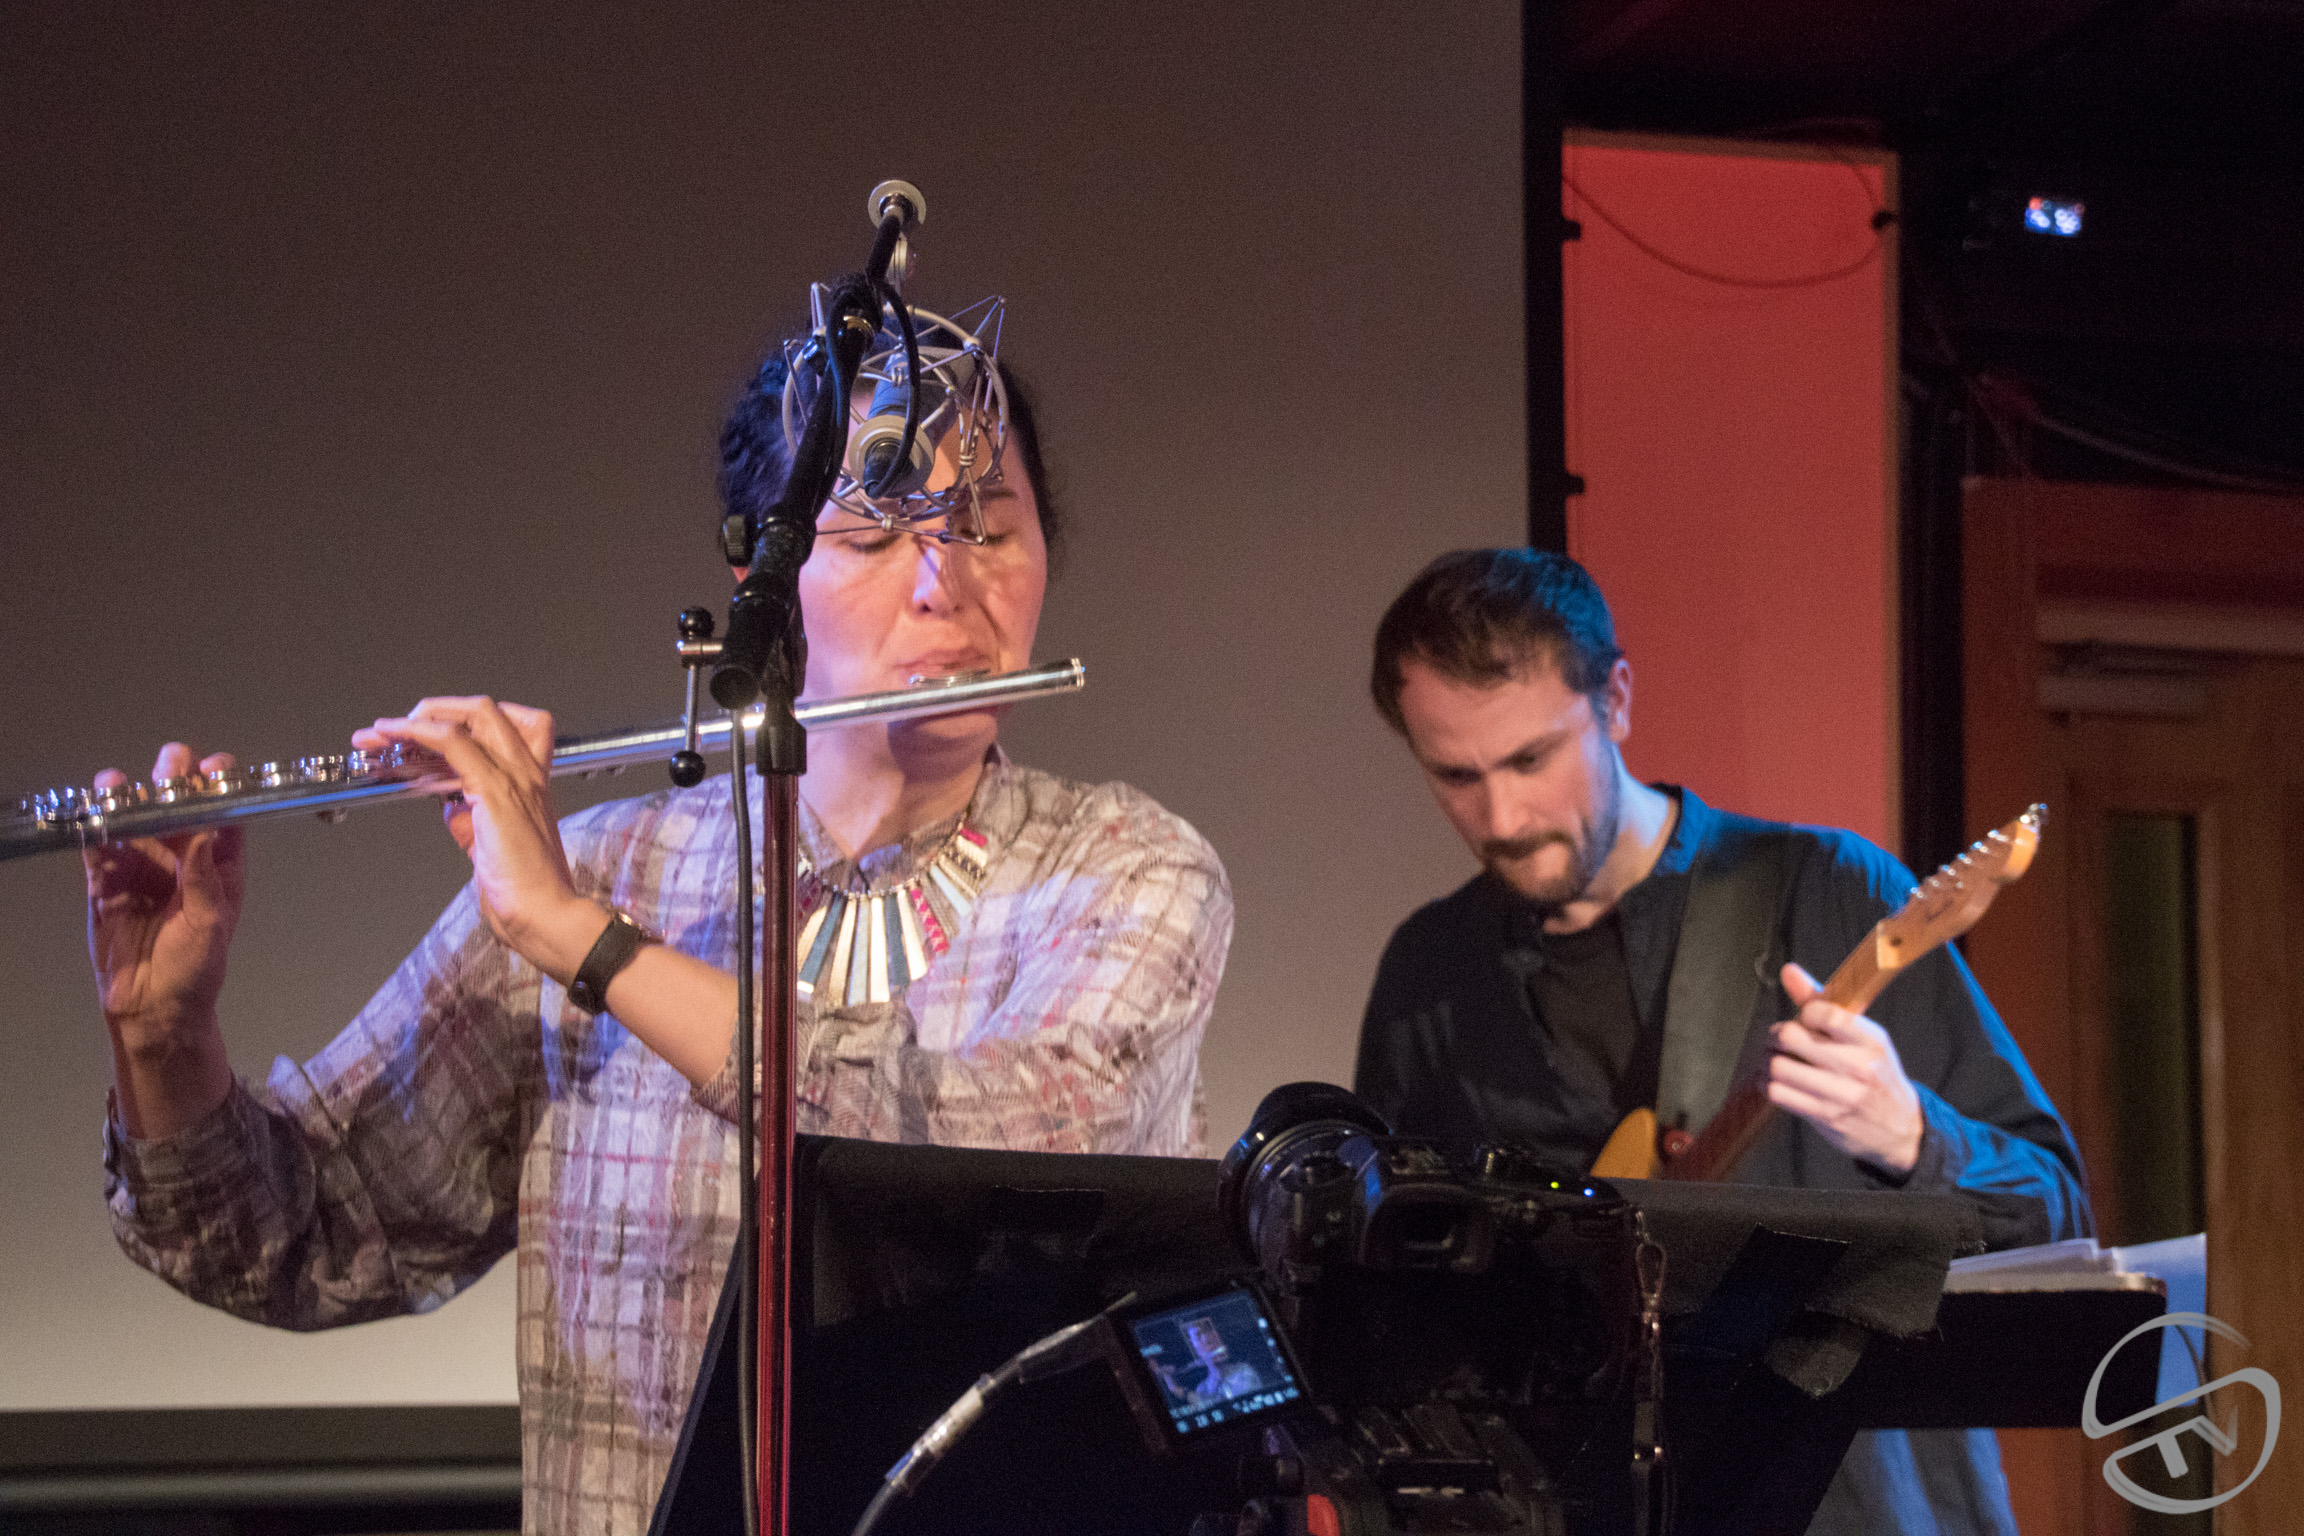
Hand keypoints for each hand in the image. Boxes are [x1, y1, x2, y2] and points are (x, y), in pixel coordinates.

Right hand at [85, 743, 246, 1046]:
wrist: (151, 1008)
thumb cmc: (195, 968)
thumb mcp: (210, 924)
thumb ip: (203, 879)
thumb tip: (206, 832)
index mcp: (218, 865)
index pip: (223, 815)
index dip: (219, 788)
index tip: (212, 767)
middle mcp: (181, 858)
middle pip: (178, 808)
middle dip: (175, 781)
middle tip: (169, 764)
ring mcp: (142, 867)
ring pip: (136, 820)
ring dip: (130, 797)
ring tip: (119, 782)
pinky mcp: (106, 883)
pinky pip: (100, 848)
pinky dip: (96, 826)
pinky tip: (93, 806)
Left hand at [352, 697, 601, 981]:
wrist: (544, 914)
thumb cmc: (526, 892)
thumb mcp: (488, 845)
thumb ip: (469, 819)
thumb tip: (448, 805)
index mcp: (531, 783)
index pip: (508, 727)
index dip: (465, 722)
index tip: (427, 739)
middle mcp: (527, 772)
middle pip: (486, 710)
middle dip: (435, 710)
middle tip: (397, 729)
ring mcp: (515, 777)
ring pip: (469, 716)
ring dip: (416, 719)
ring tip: (380, 732)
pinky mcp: (495, 790)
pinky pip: (452, 742)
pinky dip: (415, 733)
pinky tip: (390, 736)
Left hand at [1765, 962, 1924, 1174]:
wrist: (1899, 1128)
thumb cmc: (1876, 1074)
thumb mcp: (1864, 1037)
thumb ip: (1824, 1003)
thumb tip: (1788, 971)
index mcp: (1871, 1040)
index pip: (1823, 1012)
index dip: (1803, 1013)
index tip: (1804, 1020)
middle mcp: (1858, 1067)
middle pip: (1791, 1037)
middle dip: (1777, 1035)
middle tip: (1780, 1039)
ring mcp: (1841, 1094)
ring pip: (1779, 1066)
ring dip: (1768, 1061)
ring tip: (1775, 1059)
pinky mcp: (1824, 1117)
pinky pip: (1778, 1092)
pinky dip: (1769, 1084)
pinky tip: (1776, 1081)